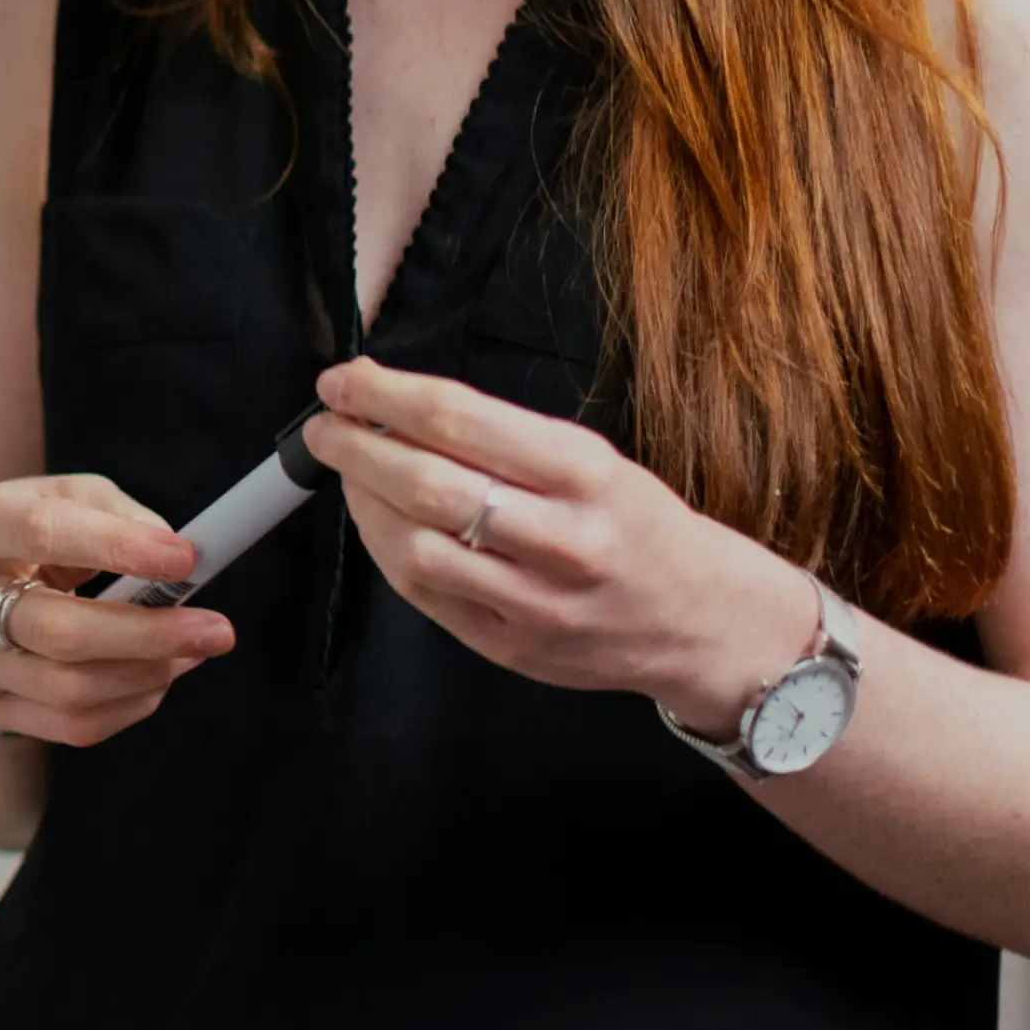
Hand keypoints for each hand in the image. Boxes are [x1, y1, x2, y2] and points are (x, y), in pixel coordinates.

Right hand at [0, 474, 236, 746]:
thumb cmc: (25, 537)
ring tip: (195, 650)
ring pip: (68, 689)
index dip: (116, 546)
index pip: (40, 532)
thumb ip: (117, 514)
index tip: (184, 558)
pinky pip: (71, 726)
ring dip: (147, 673)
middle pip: (57, 631)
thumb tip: (174, 553)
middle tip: (217, 629)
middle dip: (148, 634)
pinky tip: (158, 678)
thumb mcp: (62, 497)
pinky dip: (129, 705)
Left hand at [300, 356, 817, 729]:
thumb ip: (500, 437)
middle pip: (428, 485)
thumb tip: (397, 407)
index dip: (385, 396)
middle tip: (326, 425)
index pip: (461, 421)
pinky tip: (376, 522)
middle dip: (358, 448)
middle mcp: (563, 540)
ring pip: (417, 549)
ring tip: (348, 472)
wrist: (702, 621)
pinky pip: (425, 596)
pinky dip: (386, 551)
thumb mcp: (591, 458)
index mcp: (584, 473)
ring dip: (362, 503)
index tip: (343, 381)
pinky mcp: (511, 648)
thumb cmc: (636, 524)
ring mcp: (536, 603)